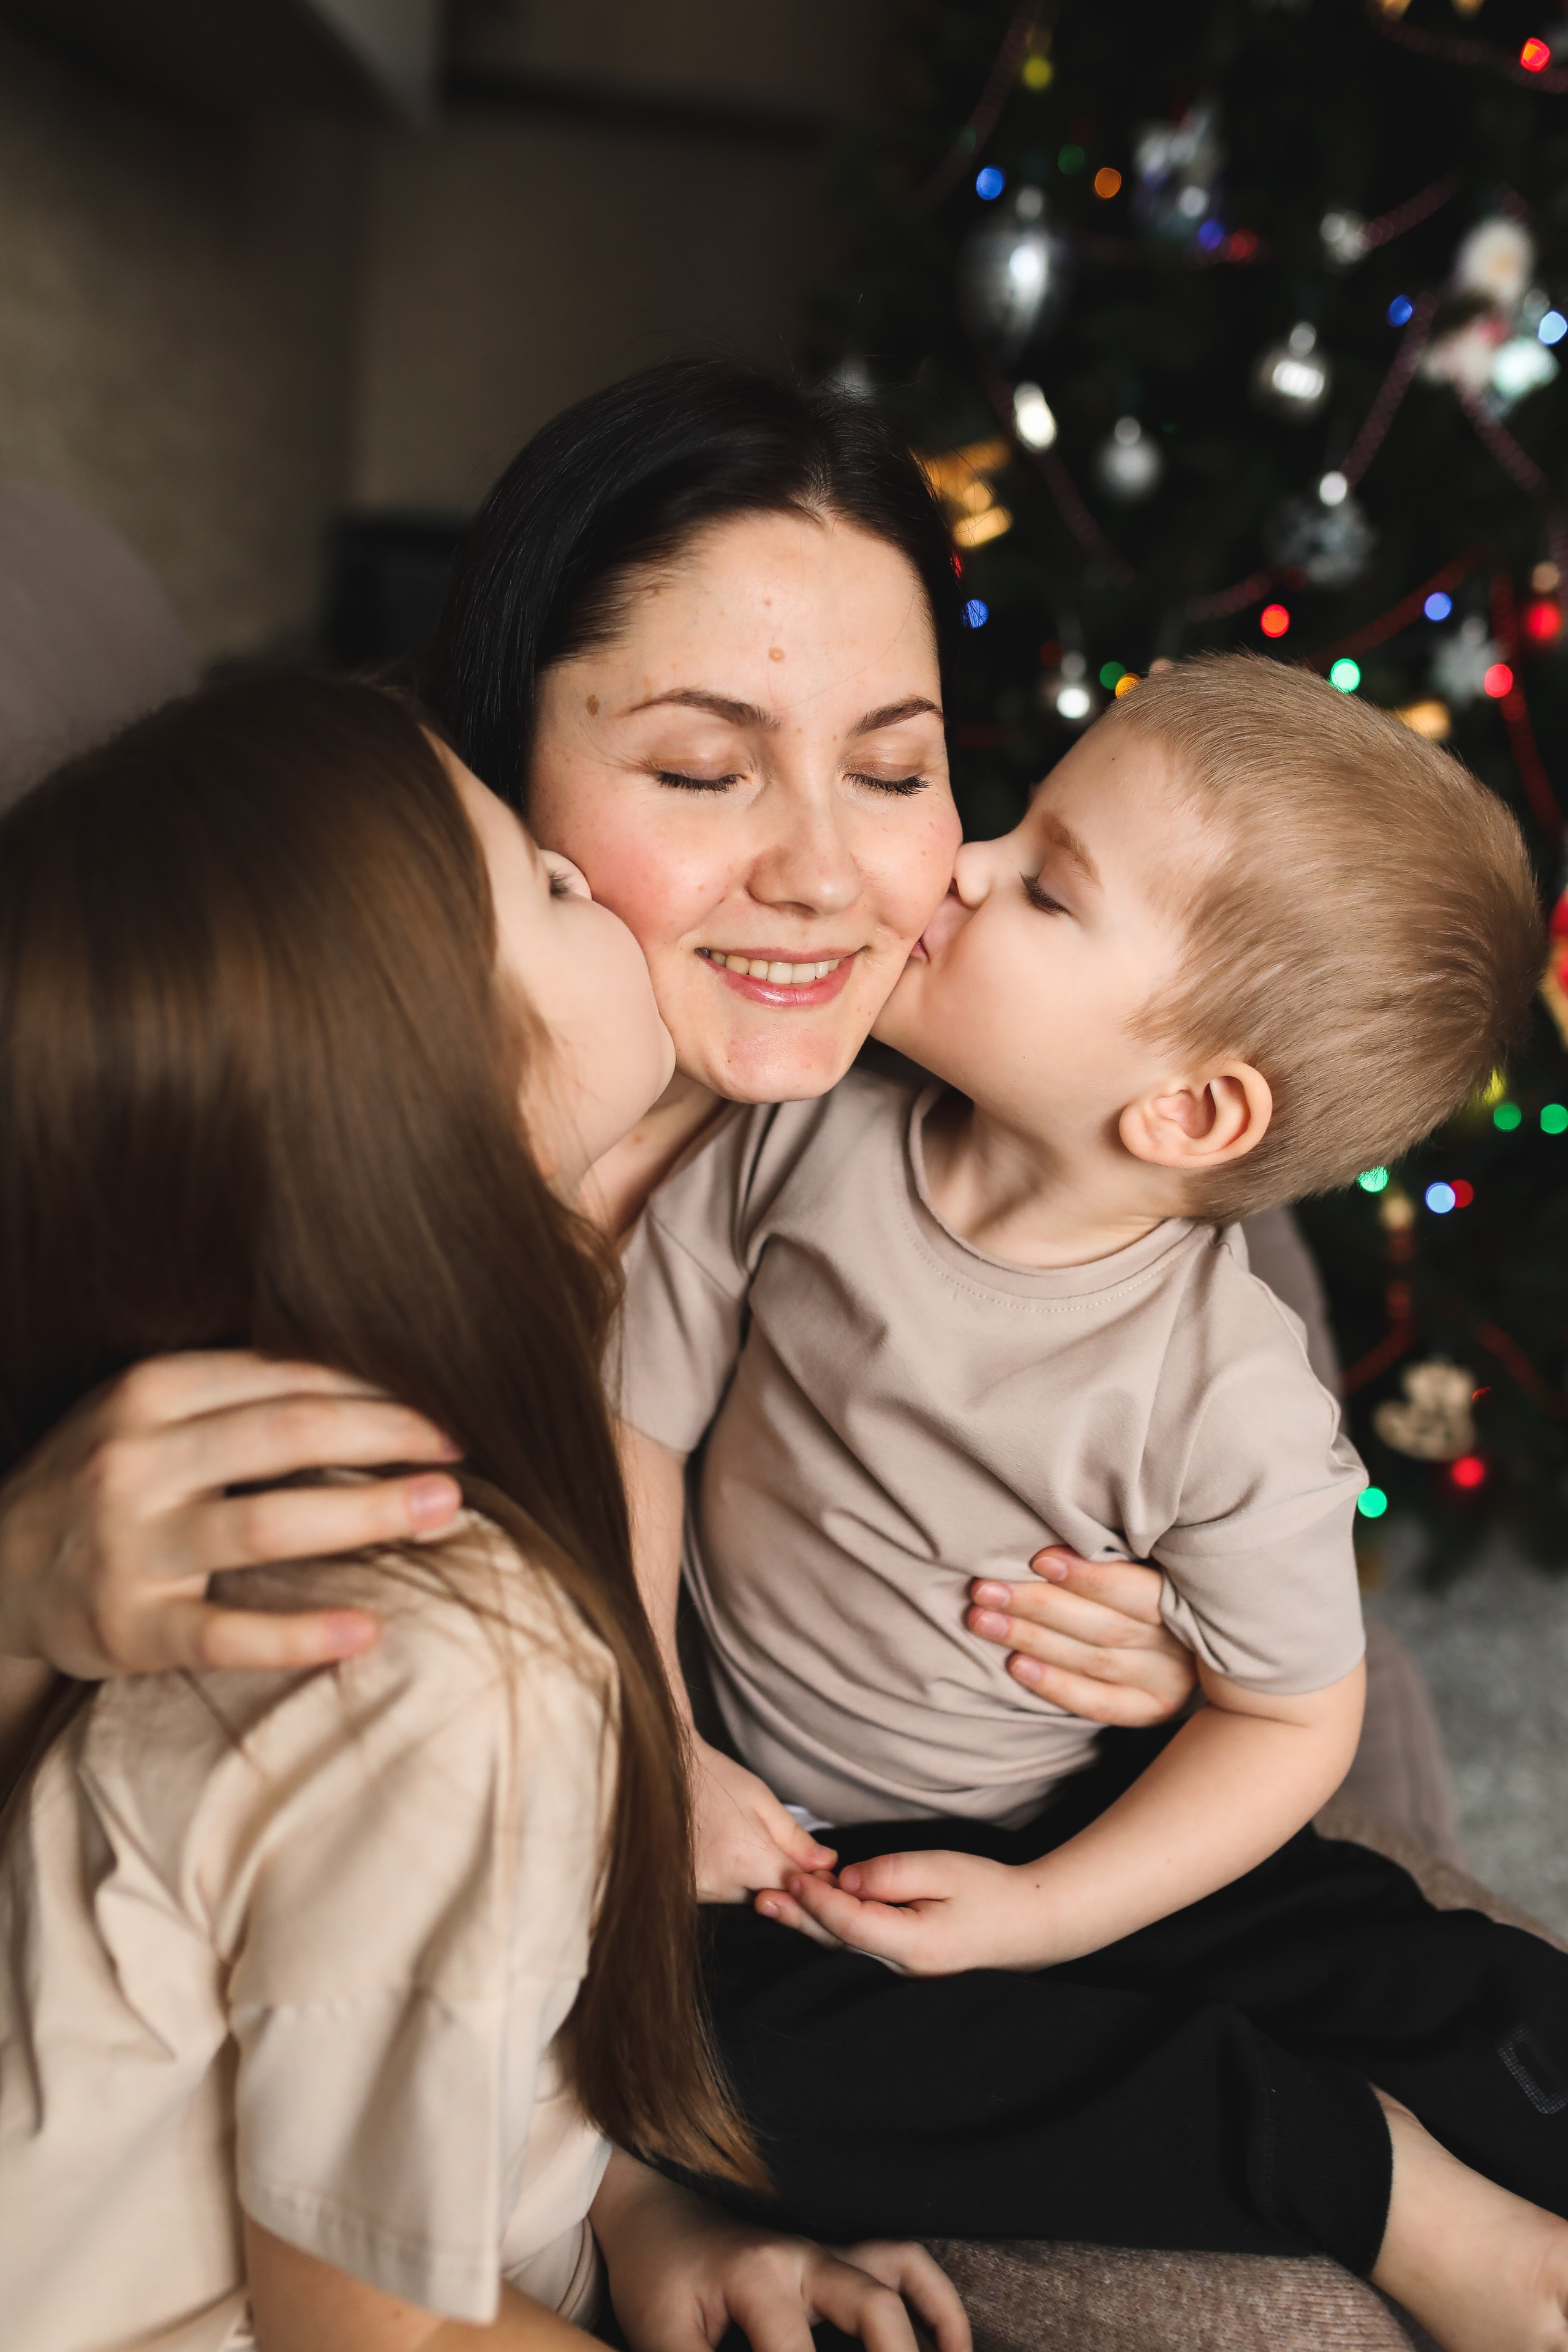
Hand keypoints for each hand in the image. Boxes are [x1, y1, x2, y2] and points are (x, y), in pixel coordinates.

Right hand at [0, 1353, 464, 1677]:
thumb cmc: (104, 1479)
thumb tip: (376, 1382)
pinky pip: (225, 1633)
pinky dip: (301, 1634)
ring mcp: (130, 1546)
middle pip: (291, 1435)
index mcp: (152, 1392)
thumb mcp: (149, 1413)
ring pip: (269, 1525)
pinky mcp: (128, 1629)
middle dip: (390, 1438)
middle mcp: (137, 1459)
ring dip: (370, 1515)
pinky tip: (367, 1631)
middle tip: (464, 1453)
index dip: (375, 1389)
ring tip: (446, 1514)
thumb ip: (238, 1392)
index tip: (443, 1405)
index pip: (286, 1378)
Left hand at [592, 2151, 969, 2351]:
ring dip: (930, 2328)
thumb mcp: (659, 2336)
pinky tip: (951, 2347)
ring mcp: (826, 2251)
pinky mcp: (836, 2255)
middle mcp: (803, 2257)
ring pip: (897, 2272)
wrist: (655, 2217)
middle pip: (872, 2306)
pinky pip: (901, 2260)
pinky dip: (935, 2299)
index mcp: (757, 2276)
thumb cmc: (656, 2278)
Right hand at [692, 1736, 836, 1902]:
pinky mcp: (683, 1893)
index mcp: (748, 1859)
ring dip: (751, 1881)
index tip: (815, 1865)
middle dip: (778, 1879)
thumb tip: (826, 1863)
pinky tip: (720, 1852)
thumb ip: (794, 1837)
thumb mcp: (761, 1799)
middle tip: (768, 1845)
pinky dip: (725, 1882)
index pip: (796, 1889)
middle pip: (770, 1898)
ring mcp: (698, 1892)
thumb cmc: (714, 1779)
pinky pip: (718, 1896)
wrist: (663, 1770)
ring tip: (738, 1842)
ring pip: (743, 1899)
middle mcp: (722, 1885)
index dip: (812, 1879)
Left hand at [757, 1849, 1039, 1975]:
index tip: (792, 1874)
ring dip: (810, 1927)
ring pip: (846, 1951)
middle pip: (839, 1943)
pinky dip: (835, 1933)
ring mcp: (907, 1976)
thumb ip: (891, 1873)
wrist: (1032, 1924)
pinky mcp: (910, 1970)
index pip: (850, 1923)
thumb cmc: (991, 1890)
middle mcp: (905, 1969)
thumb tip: (845, 1879)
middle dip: (798, 1918)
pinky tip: (815, 1919)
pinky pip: (862, 1953)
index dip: (816, 1898)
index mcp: (915, 1944)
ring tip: (774, 1906)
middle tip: (761, 1896)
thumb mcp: (943, 1869)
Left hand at [967, 1546, 1196, 1725]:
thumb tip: (1052, 1535)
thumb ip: (1117, 1552)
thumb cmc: (1145, 1580)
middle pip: (1104, 1626)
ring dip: (1032, 1639)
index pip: (1136, 1591)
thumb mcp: (1146, 1559)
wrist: (1183, 1642)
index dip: (1087, 1576)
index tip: (1037, 1559)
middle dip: (1038, 1605)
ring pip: (1093, 1660)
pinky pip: (1099, 1703)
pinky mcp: (1149, 1709)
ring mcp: (1168, 1681)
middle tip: (984, 1589)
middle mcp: (1182, 1642)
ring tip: (984, 1620)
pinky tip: (1016, 1666)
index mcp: (1187, 1595)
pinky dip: (1055, 1684)